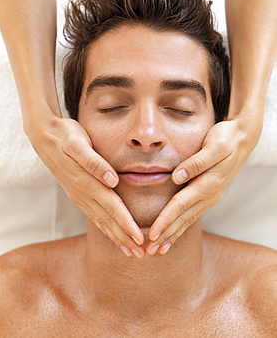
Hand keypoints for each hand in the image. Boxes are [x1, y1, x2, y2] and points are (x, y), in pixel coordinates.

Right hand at [28, 116, 144, 257]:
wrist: (44, 136)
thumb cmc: (65, 137)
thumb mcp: (78, 143)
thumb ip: (94, 163)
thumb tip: (113, 180)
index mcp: (86, 183)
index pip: (112, 207)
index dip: (126, 224)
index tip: (139, 239)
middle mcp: (83, 194)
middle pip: (107, 220)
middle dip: (124, 239)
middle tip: (140, 255)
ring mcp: (79, 196)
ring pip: (101, 222)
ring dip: (116, 238)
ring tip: (130, 252)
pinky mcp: (78, 195)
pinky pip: (94, 216)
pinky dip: (106, 228)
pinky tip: (113, 235)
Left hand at [146, 118, 261, 254]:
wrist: (242, 140)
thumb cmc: (225, 139)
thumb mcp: (214, 146)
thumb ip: (196, 163)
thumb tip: (176, 177)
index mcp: (208, 184)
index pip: (180, 205)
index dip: (165, 220)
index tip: (152, 234)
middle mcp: (209, 195)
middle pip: (183, 219)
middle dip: (166, 236)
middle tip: (149, 252)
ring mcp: (211, 198)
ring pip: (188, 221)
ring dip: (173, 236)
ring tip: (158, 250)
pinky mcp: (209, 196)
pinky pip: (193, 216)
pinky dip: (182, 227)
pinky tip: (174, 235)